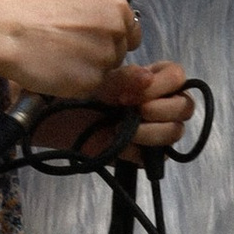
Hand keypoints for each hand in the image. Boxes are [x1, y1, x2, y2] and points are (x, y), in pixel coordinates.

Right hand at [0, 0, 147, 100]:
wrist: (6, 31)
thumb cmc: (32, 8)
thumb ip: (96, 2)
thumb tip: (108, 14)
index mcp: (115, 5)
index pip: (131, 32)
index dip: (111, 39)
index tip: (92, 40)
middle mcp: (117, 30)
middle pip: (120, 53)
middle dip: (101, 54)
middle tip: (70, 49)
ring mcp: (106, 57)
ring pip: (107, 72)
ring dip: (90, 70)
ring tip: (61, 59)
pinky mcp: (92, 82)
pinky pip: (92, 88)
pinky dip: (77, 84)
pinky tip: (57, 71)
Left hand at [33, 60, 194, 164]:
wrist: (48, 115)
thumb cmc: (74, 89)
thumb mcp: (98, 78)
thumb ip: (124, 78)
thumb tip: (146, 78)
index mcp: (151, 79)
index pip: (178, 77)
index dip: (162, 84)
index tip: (132, 90)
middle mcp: (157, 103)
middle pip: (185, 107)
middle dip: (162, 108)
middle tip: (134, 110)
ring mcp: (151, 129)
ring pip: (176, 132)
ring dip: (153, 130)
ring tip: (125, 129)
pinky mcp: (141, 153)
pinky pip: (156, 156)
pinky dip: (141, 150)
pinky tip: (121, 143)